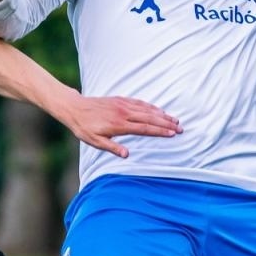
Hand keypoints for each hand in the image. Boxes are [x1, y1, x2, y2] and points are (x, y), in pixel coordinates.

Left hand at [61, 95, 180, 158]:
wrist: (75, 108)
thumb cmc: (84, 128)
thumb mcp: (95, 142)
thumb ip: (112, 147)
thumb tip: (127, 155)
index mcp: (119, 125)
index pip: (144, 128)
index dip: (159, 131)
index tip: (172, 134)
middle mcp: (123, 113)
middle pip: (150, 118)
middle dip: (166, 123)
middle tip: (180, 128)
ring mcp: (123, 105)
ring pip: (147, 110)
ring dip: (162, 115)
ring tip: (175, 120)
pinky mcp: (120, 100)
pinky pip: (139, 103)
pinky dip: (151, 107)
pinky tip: (159, 110)